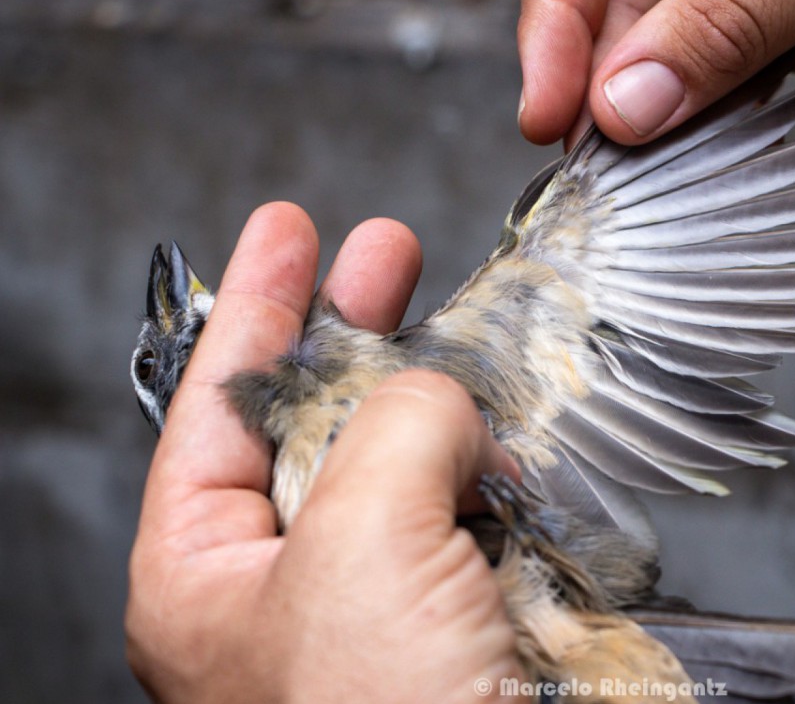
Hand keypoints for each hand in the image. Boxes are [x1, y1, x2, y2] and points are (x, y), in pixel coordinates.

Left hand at [126, 203, 526, 702]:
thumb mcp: (360, 545)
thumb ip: (396, 428)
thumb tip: (447, 398)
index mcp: (211, 581)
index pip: (217, 409)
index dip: (257, 307)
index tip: (288, 230)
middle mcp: (294, 592)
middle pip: (318, 422)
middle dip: (356, 328)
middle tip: (389, 249)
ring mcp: (387, 608)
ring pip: (413, 467)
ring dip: (450, 404)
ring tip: (480, 347)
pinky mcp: (469, 622)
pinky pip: (480, 516)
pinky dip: (504, 470)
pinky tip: (525, 440)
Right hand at [517, 0, 794, 145]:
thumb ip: (727, 22)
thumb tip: (627, 102)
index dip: (557, 21)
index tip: (549, 108)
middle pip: (621, 3)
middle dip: (602, 82)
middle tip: (595, 166)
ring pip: (667, 49)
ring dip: (652, 112)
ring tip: (639, 173)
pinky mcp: (792, 23)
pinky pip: (724, 76)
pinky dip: (707, 118)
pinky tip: (697, 153)